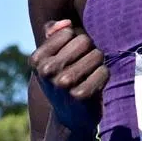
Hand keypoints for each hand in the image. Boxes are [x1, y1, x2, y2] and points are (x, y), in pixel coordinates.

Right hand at [30, 20, 107, 134]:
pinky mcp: (80, 96)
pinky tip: (96, 85)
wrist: (70, 116)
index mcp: (37, 59)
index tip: (72, 57)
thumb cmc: (63, 80)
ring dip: (98, 63)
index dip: (76, 41)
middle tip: (84, 66)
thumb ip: (54, 34)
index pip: (68, 32)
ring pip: (97, 54)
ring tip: (89, 75)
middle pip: (84, 41)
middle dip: (89, 50)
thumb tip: (65, 24)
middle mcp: (47, 71)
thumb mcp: (52, 57)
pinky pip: (104, 71)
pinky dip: (104, 75)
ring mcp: (63, 84)